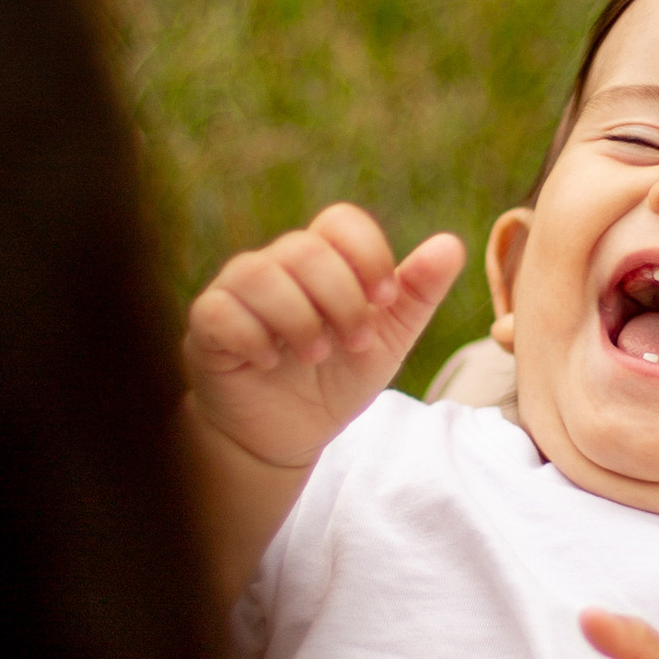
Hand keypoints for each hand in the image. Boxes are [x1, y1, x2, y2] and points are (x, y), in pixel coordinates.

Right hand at [184, 205, 464, 482]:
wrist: (287, 436)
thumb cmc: (335, 379)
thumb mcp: (387, 339)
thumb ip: (417, 293)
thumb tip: (451, 244)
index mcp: (322, 261)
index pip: (340, 222)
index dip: (368, 254)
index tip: (385, 299)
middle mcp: (276, 266)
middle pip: (304, 249)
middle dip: (340, 298)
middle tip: (355, 343)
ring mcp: (236, 293)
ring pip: (259, 274)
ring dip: (299, 318)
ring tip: (317, 355)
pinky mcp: (206, 326)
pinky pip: (221, 311)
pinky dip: (253, 337)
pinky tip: (271, 361)